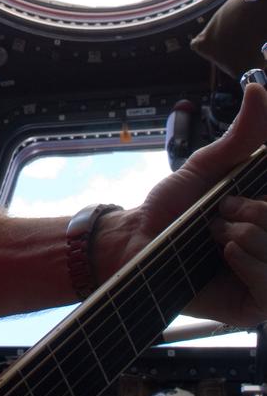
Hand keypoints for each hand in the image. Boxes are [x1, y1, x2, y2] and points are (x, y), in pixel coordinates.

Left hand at [99, 82, 266, 325]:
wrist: (139, 243)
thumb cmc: (173, 206)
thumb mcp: (210, 166)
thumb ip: (242, 135)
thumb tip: (258, 89)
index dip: (263, 203)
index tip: (237, 199)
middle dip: (256, 212)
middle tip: (222, 212)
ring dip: (248, 236)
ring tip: (216, 236)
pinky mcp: (257, 306)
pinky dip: (249, 263)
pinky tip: (225, 255)